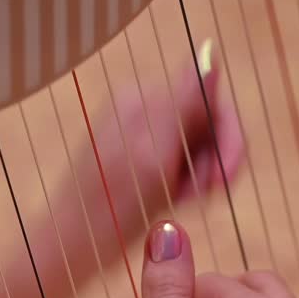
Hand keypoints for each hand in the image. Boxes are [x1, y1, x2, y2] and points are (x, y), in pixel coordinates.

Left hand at [57, 47, 245, 269]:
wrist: (71, 246)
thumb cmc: (110, 206)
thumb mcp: (155, 153)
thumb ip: (185, 102)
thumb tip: (210, 52)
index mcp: (143, 98)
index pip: (210, 99)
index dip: (227, 138)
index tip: (227, 176)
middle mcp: (141, 107)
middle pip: (206, 122)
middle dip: (213, 159)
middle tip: (203, 194)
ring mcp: (139, 132)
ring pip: (197, 145)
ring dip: (201, 174)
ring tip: (184, 200)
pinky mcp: (139, 157)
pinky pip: (181, 161)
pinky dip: (187, 182)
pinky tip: (175, 200)